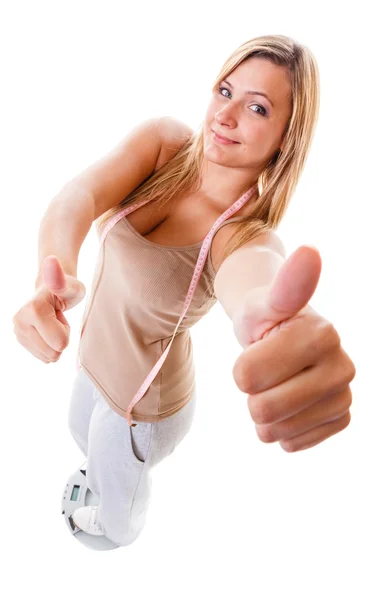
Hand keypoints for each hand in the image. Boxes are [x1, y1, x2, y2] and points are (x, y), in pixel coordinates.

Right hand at [13, 256, 85, 363]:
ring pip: (49, 357)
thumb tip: (51, 260)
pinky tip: (48, 330)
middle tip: (58, 319)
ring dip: (55, 341)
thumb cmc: (66, 288)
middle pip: (54, 353)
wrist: (52, 290)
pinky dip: (50, 346)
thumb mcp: (71, 285)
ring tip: (53, 322)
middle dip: (61, 337)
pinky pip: (44, 357)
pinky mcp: (19, 339)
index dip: (66, 331)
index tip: (60, 314)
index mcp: (32, 310)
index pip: (60, 344)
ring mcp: (17, 331)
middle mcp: (19, 321)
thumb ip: (60, 279)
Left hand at [232, 246, 355, 452]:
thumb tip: (310, 251)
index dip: (242, 367)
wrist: (284, 341)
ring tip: (276, 387)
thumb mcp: (262, 305)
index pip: (246, 377)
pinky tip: (289, 405)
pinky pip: (293, 443)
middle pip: (261, 408)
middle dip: (251, 393)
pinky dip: (281, 430)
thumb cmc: (266, 321)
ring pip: (275, 431)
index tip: (260, 348)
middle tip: (264, 373)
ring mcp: (345, 395)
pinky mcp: (341, 419)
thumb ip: (284, 286)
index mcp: (321, 334)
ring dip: (264, 414)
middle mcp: (342, 366)